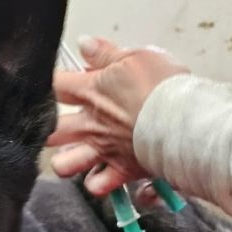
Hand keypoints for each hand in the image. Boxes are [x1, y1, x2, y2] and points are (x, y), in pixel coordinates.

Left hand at [48, 36, 188, 195]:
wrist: (185, 119)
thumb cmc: (164, 86)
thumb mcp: (137, 57)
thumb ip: (106, 53)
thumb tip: (84, 44)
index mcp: (91, 92)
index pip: (54, 85)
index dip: (48, 83)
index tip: (55, 82)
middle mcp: (90, 125)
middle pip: (49, 131)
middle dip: (46, 130)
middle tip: (57, 126)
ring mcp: (103, 150)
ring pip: (64, 165)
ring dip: (65, 162)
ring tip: (74, 155)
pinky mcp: (120, 171)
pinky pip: (97, 187)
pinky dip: (97, 184)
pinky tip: (101, 175)